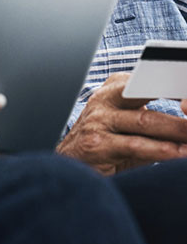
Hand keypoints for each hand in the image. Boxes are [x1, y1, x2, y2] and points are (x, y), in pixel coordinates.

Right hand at [57, 73, 186, 174]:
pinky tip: (179, 153)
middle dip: (178, 99)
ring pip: (144, 121)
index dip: (170, 80)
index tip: (185, 81)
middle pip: (146, 92)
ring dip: (176, 129)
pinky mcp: (96, 144)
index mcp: (115, 88)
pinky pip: (135, 145)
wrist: (69, 166)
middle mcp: (105, 99)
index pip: (147, 78)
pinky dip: (161, 150)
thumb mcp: (130, 126)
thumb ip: (157, 123)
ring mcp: (98, 120)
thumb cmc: (106, 144)